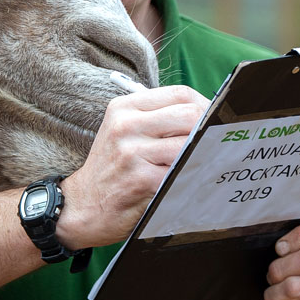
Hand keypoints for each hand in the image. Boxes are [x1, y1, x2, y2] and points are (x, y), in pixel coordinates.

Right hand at [56, 85, 206, 248]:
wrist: (82, 206)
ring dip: (205, 156)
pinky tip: (192, 182)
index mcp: (124, 108)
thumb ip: (157, 120)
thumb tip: (207, 116)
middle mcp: (126, 125)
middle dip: (209, 131)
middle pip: (189, 115)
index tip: (214, 121)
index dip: (205, 105)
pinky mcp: (141, 180)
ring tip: (207, 165)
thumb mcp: (123, 133)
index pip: (179, 93)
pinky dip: (194, 177)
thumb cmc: (112, 169)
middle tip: (216, 145)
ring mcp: (132, 152)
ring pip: (189, 145)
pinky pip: (182, 172)